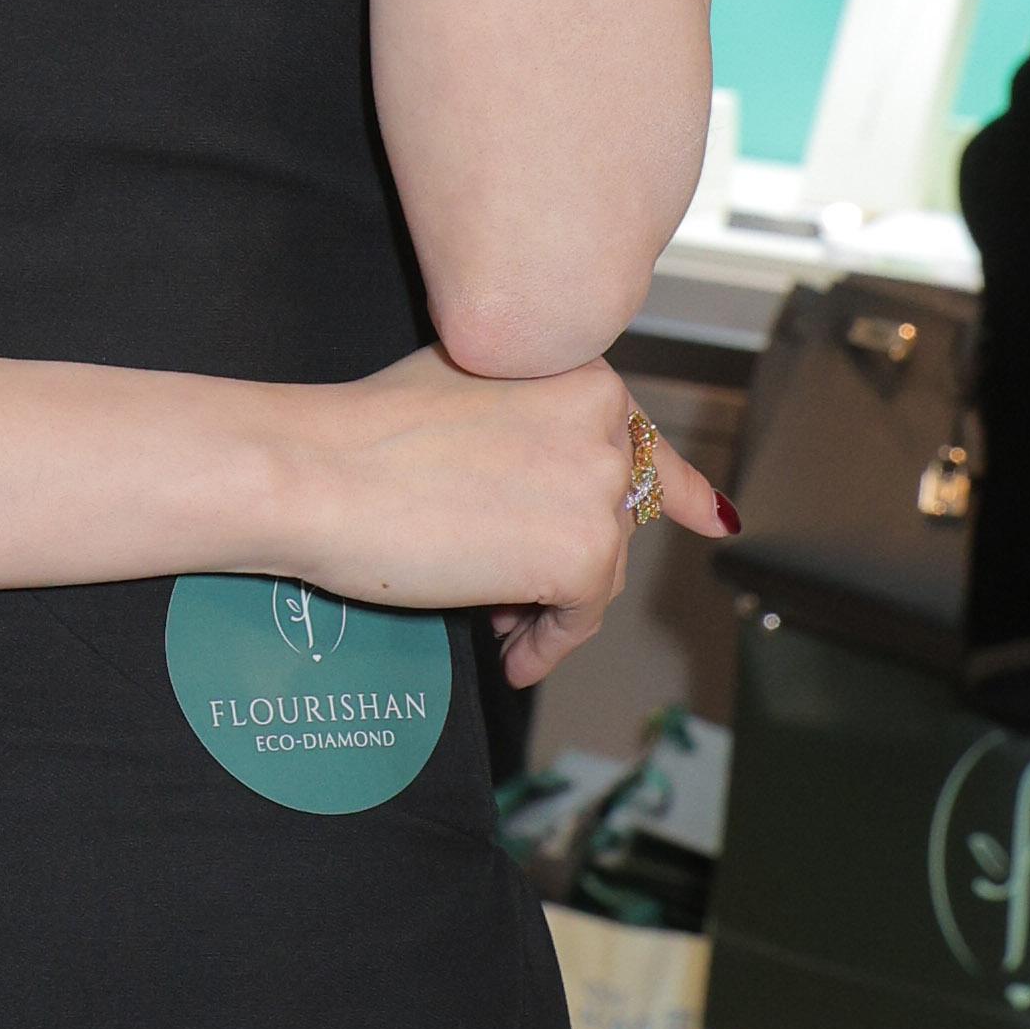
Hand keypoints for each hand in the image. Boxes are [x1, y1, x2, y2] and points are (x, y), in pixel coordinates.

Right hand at [284, 348, 737, 636]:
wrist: (316, 472)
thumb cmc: (364, 434)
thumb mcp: (468, 393)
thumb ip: (530, 423)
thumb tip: (567, 486)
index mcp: (581, 372)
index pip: (640, 441)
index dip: (676, 488)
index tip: (713, 517)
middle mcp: (607, 423)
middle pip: (609, 515)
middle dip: (562, 557)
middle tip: (501, 591)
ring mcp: (600, 488)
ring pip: (598, 568)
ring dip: (548, 603)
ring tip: (487, 620)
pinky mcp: (583, 555)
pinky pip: (579, 618)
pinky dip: (545, 643)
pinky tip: (508, 656)